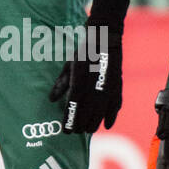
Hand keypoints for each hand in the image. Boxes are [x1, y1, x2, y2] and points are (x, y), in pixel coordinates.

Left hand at [49, 0, 127, 133]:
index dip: (70, 120)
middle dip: (80, 124)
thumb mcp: (69, 65)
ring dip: (94, 123)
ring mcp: (108, 86)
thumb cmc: (84, 50)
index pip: (73, 106)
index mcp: (79, 79)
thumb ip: (61, 83)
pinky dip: (111, 116)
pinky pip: (115, 105)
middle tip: (75, 131)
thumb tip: (51, 99)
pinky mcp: (117, 85)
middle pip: (87, 113)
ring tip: (88, 130)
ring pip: (101, 112)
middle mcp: (94, 85)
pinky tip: (107, 125)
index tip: (65, 131)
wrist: (106, 36)